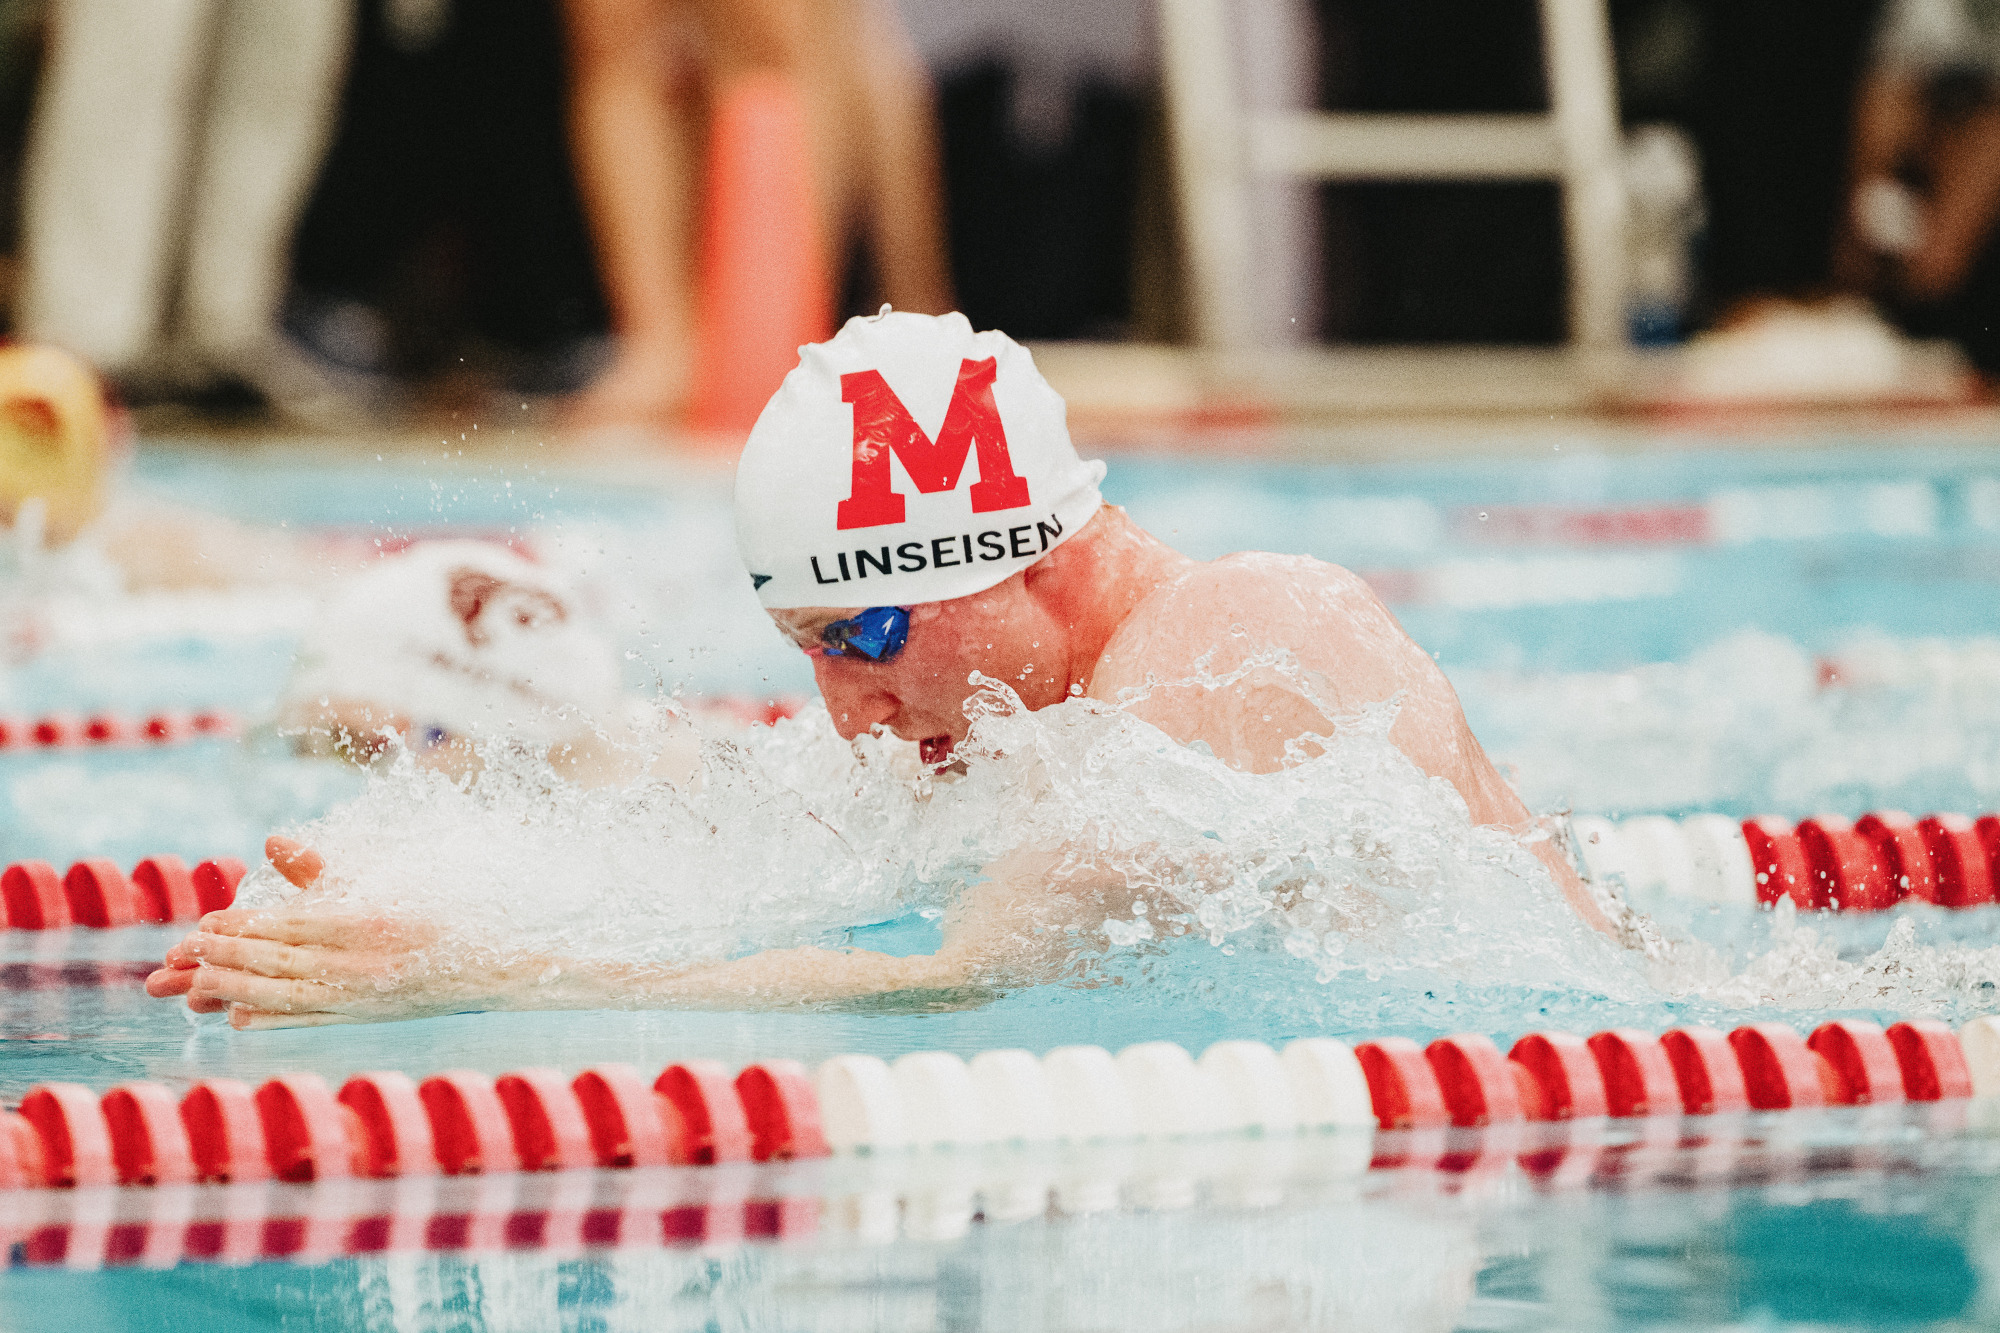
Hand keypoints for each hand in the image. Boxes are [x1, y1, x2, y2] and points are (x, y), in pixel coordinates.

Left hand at [144, 835, 473, 1029]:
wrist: (491, 963)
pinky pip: (311, 1020)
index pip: (289, 924)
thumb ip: (323, 865)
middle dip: (227, 957)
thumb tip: (271, 841)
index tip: (205, 921)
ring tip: (195, 986)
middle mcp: (362, 962)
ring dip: (237, 989)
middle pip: (279, 960)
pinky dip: (274, 1019)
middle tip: (184, 950)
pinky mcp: (366, 1015)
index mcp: (366, 922)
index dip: (243, 925)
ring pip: (287, 993)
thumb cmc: (441, 911)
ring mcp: (363, 994)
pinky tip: (240, 1019)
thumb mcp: (388, 878)